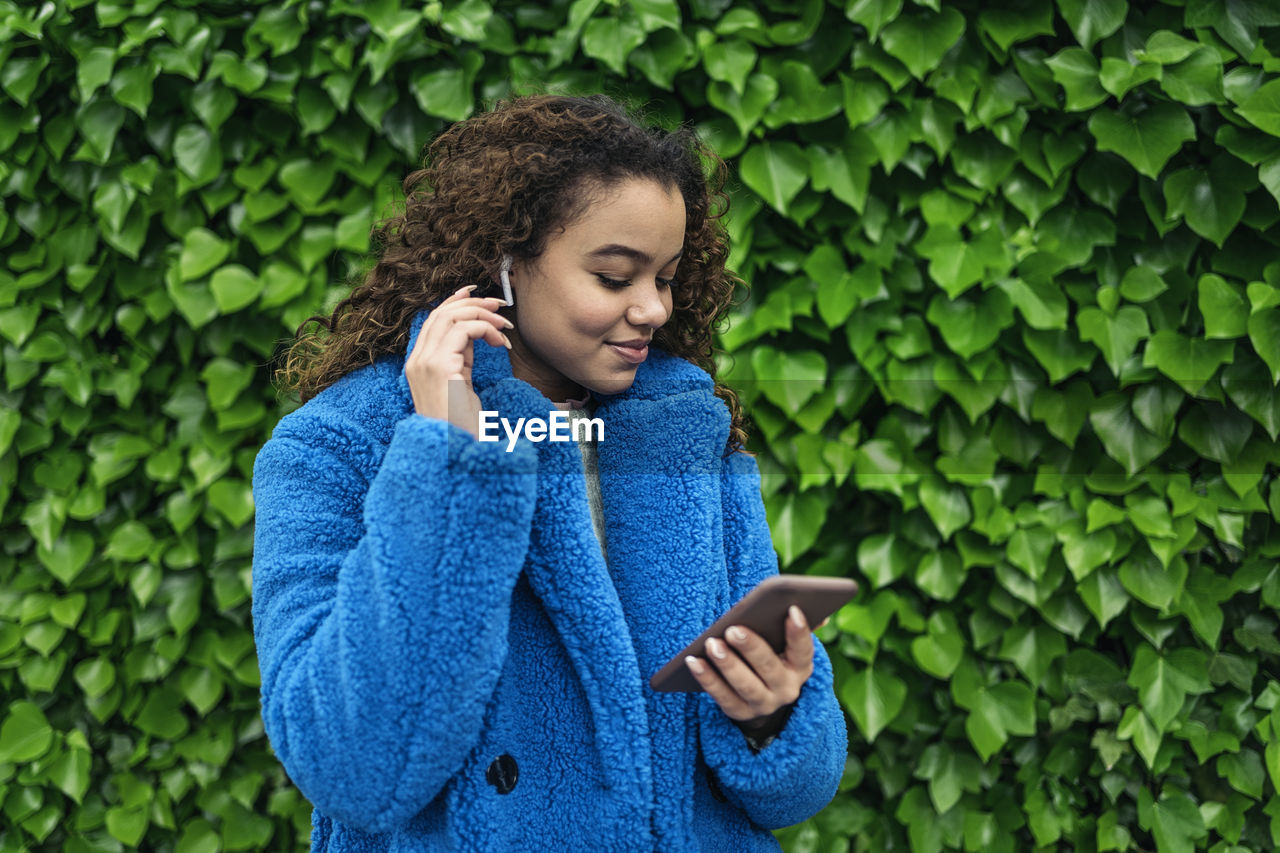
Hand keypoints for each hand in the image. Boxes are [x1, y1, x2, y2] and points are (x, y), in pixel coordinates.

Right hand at [404, 285, 511, 437]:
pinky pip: (463, 330)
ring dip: (483, 314)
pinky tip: (501, 343)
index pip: (432, 320)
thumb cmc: (462, 424)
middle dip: (472, 303)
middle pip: (441, 313)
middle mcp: (416, 360)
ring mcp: (424, 363)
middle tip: (500, 305)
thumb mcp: (461, 384)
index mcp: (418, 364)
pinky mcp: (439, 367)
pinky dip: (486, 329)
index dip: (453, 301)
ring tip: (505, 326)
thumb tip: (477, 334)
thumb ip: (462, 358)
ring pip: (451, 316)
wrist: (456, 451)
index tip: (475, 293)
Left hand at [685, 604, 815, 728]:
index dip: (799, 631)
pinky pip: (721, 696)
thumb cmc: (772, 657)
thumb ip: (796, 630)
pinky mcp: (739, 713)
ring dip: (727, 664)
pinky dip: (706, 679)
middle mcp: (786, 689)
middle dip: (751, 648)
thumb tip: (820, 614)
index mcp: (801, 667)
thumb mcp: (786, 647)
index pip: (804, 650)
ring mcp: (763, 704)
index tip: (792, 609)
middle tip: (733, 629)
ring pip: (745, 685)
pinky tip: (693, 661)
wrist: (762, 698)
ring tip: (711, 644)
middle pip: (769, 668)